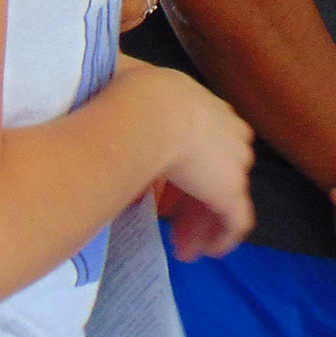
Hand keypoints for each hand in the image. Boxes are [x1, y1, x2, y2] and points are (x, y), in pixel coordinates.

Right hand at [106, 59, 254, 259]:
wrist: (149, 113)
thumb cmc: (130, 95)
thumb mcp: (126, 84)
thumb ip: (122, 97)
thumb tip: (100, 101)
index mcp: (207, 109)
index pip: (206, 145)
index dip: (187, 170)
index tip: (166, 189)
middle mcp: (228, 134)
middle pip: (217, 173)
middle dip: (195, 202)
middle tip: (175, 226)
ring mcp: (233, 164)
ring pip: (225, 201)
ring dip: (202, 225)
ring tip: (183, 249)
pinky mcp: (231, 192)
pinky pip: (235, 222)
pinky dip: (221, 238)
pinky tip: (205, 252)